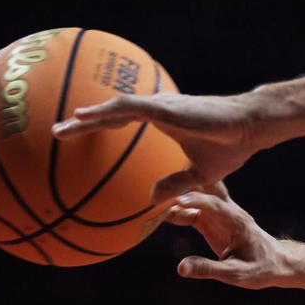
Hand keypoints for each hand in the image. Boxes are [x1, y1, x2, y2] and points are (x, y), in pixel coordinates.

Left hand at [53, 92, 260, 199]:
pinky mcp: (164, 108)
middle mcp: (158, 109)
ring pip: (114, 108)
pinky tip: (83, 116)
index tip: (77, 139)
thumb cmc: (231, 146)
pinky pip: (126, 108)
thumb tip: (151, 199)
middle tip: (56, 133)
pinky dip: (103, 111)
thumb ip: (175, 183)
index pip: (123, 122)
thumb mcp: (199, 174)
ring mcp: (159, 106)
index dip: (100, 128)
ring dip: (85, 117)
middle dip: (83, 123)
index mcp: (164, 121)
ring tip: (60, 128)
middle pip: (112, 113)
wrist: (249, 129)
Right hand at [162, 191, 296, 288]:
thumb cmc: (260, 268)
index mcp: (237, 220)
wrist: (275, 263)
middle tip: (159, 188)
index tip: (175, 202)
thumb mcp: (235, 274)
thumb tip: (181, 268)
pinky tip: (162, 215)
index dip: (195, 201)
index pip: (215, 205)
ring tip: (153, 202)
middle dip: (185, 186)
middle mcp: (229, 212)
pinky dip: (179, 210)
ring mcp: (221, 215)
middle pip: (206, 190)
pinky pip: (193, 211)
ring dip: (178, 197)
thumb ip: (208, 269)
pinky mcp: (214, 221)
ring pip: (198, 197)